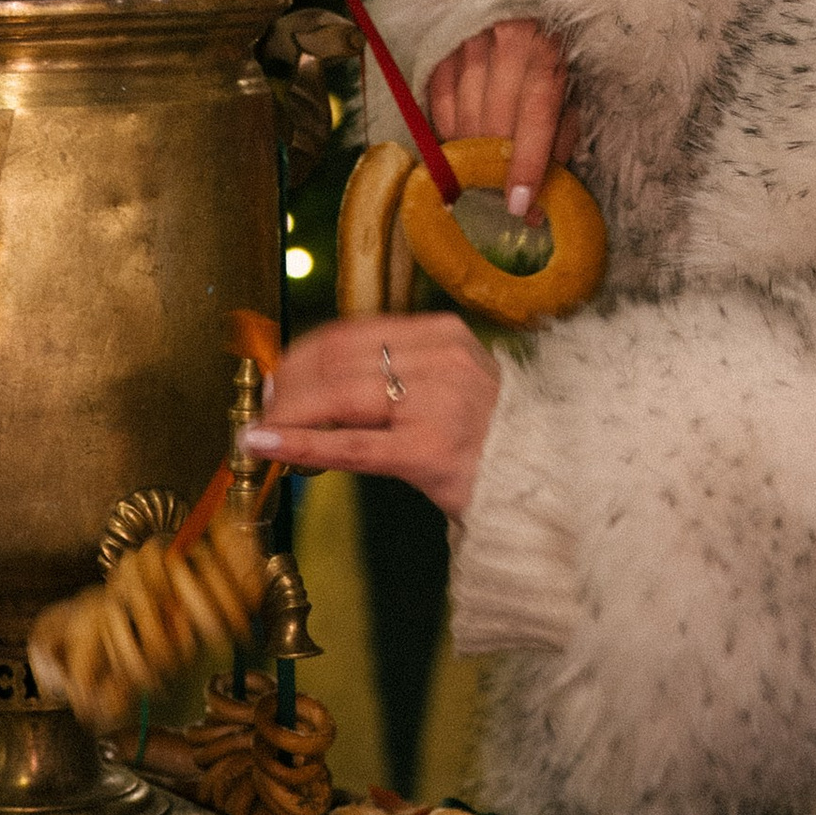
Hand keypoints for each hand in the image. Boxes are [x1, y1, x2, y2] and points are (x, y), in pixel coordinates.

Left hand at [238, 315, 500, 520]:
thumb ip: (399, 374)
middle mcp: (440, 358)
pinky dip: (301, 443)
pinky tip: (267, 445)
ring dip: (288, 412)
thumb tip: (323, 381)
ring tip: (264, 429)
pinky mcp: (428, 450)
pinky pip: (350, 445)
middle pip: (337, 359)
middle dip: (289, 382)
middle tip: (265, 404)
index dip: (303, 352)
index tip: (278, 374)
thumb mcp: (453, 384)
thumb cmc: (495, 437)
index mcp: (443, 334)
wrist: (550, 481)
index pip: (352, 333)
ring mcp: (436, 402)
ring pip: (337, 395)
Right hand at [427, 17, 574, 222]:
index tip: (518, 204)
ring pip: (463, 114)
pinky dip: (449, 125)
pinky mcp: (447, 42)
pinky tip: (463, 134)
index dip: (526, 164)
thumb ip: (559, 139)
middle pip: (494, 121)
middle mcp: (510, 41)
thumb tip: (536, 201)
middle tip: (501, 188)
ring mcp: (472, 38)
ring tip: (483, 164)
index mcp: (551, 51)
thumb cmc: (558, 48)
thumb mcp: (574, 88)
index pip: (536, 116)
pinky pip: (438, 98)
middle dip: (497, 164)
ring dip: (473, 149)